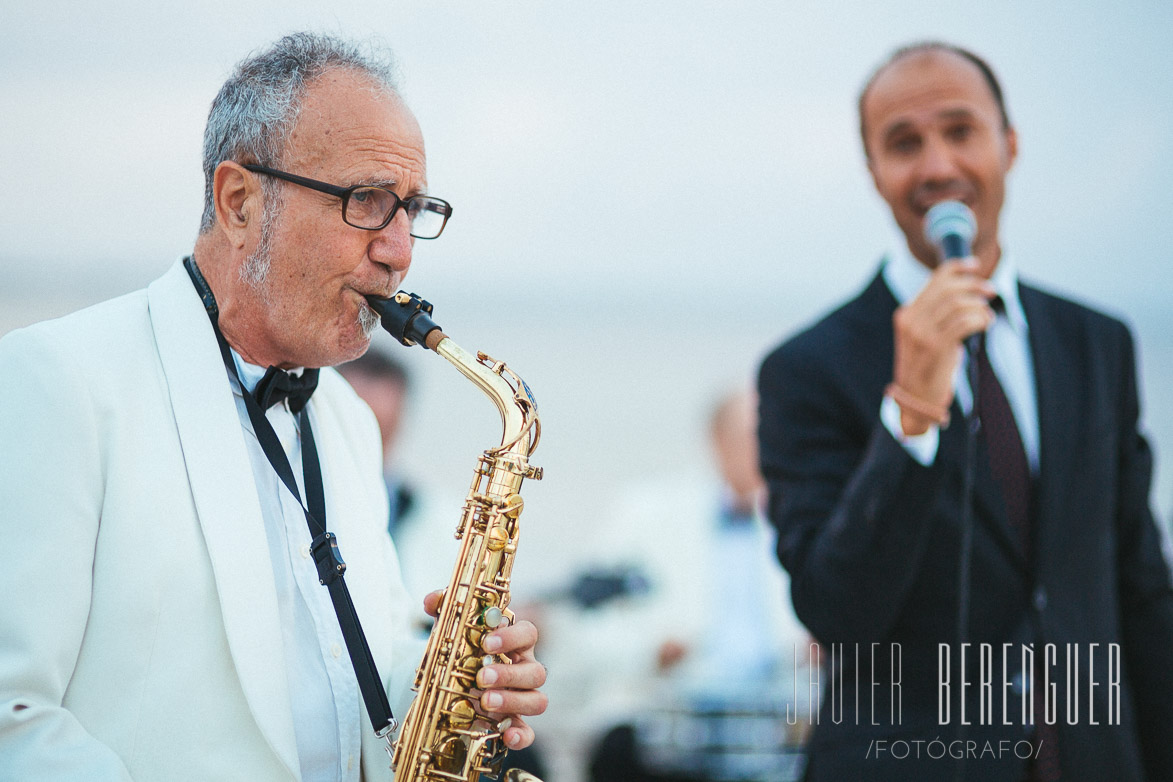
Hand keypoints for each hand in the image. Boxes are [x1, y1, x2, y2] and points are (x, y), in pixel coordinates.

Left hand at [423, 590, 548, 749]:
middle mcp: (524, 670)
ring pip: (537, 701)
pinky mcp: (513, 723)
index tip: (487, 643)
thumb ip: (444, 610)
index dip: (512, 638)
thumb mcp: (451, 630)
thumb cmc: (461, 652)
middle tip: (481, 677)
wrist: (449, 684)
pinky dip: (520, 735)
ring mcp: (521, 699)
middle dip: (509, 674)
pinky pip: (528, 732)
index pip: (528, 634)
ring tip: (485, 702)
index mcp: (514, 644)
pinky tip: (505, 734)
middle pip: (536, 671)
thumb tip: (432, 599)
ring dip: (513, 701)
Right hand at [891, 258, 993, 434]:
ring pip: (957, 304)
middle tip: (990, 292)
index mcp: (906, 314)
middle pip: (947, 288)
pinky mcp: (934, 346)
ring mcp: (920, 333)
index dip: (957, 268)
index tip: (975, 266)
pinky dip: (979, 319)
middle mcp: (910, 320)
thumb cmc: (927, 368)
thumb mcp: (924, 337)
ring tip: (987, 316)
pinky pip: (963, 322)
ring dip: (978, 307)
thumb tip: (967, 294)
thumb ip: (936, 316)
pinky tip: (985, 324)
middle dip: (974, 285)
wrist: (915, 399)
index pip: (933, 281)